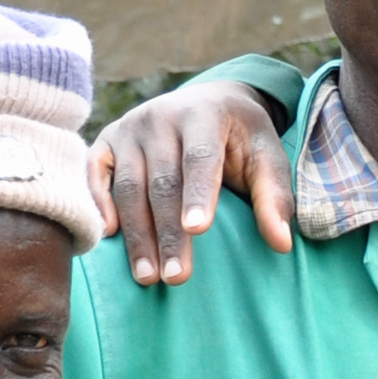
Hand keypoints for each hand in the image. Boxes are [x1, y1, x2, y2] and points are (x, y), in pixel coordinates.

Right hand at [89, 80, 292, 286]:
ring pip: (129, 186)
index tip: (197, 231)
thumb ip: (274, 197)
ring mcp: (129, 127)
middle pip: (162, 182)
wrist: (209, 100)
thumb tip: (282, 244)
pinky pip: (95, 174)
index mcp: (204, 113)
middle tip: (176, 277)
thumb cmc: (241, 138)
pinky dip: (99, 204)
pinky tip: (108, 237)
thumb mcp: (267, 157)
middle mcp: (160, 116)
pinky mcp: (107, 140)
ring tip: (148, 276)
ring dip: (137, 234)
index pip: (200, 157)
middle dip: (168, 233)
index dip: (198, 194)